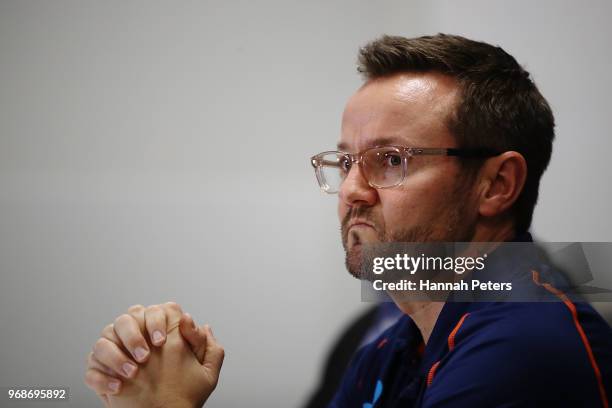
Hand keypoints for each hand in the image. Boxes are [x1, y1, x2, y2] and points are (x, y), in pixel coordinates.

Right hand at [84, 302, 223, 406]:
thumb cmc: (185, 395)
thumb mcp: (205, 373)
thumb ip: (203, 345)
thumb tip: (188, 319)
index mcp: (159, 333)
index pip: (152, 311)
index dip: (156, 321)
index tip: (162, 341)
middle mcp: (135, 339)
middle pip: (125, 319)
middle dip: (134, 336)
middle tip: (145, 357)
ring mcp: (115, 354)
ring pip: (104, 340)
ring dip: (116, 355)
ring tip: (133, 373)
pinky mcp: (100, 373)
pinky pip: (91, 366)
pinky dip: (101, 376)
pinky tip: (119, 387)